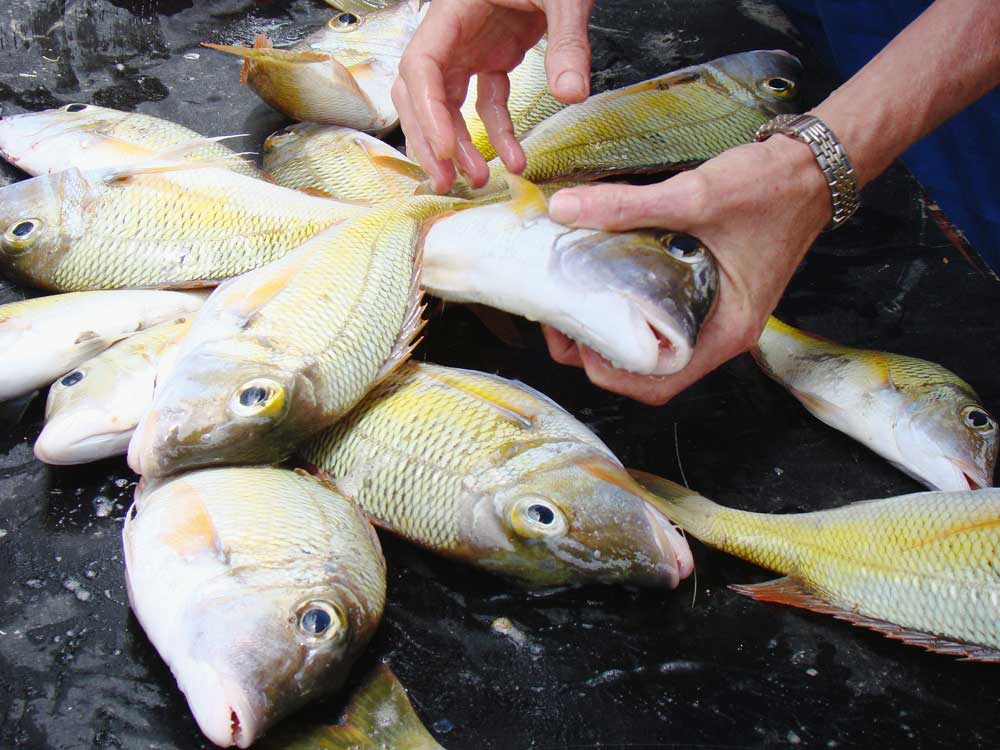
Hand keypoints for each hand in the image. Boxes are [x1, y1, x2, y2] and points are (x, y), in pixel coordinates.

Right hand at [392, 0, 593, 192]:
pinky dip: (498, 132)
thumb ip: (567, 42)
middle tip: (447, 181)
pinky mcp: (493, 57)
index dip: (428, 113)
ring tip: (479, 180)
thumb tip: (570, 94)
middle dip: (430, 139)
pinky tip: (516, 159)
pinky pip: (486, 103)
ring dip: (459, 145)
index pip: (422, 68)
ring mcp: (470, 46)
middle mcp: (453, 32)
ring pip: (447, 104)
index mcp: (452, 10)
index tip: (448, 150)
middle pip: (421, 93)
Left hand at [541, 134, 831, 404]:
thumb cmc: (772, 188)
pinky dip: (627, 306)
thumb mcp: (696, 195)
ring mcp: (713, 315)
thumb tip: (563, 209)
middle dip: (597, 350)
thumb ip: (627, 205)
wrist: (814, 166)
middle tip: (560, 315)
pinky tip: (601, 280)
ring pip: (650, 343)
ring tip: (572, 299)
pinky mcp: (707, 293)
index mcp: (727, 332)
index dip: (608, 371)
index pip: (658, 382)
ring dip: (609, 329)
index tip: (574, 337)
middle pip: (646, 368)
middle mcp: (719, 333)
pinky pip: (660, 315)